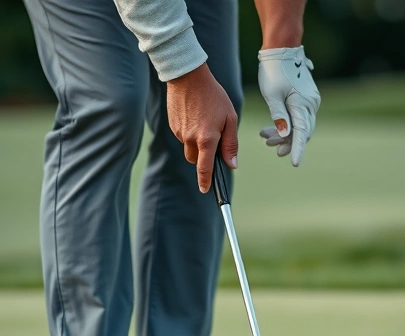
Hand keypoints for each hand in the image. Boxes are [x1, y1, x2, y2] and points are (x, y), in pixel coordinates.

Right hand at [166, 63, 238, 191]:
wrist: (188, 77)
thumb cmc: (213, 96)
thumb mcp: (230, 118)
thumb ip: (231, 144)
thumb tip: (232, 164)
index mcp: (206, 139)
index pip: (204, 168)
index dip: (206, 182)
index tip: (206, 190)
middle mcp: (190, 139)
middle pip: (195, 160)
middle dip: (203, 157)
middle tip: (212, 139)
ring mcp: (179, 133)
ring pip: (189, 147)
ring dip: (197, 142)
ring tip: (204, 119)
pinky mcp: (172, 126)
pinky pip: (182, 136)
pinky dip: (190, 132)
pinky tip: (195, 115)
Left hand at [257, 46, 319, 166]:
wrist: (282, 51)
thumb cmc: (273, 71)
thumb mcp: (272, 95)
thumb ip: (279, 116)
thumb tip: (286, 135)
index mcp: (302, 104)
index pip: (302, 133)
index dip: (298, 149)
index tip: (294, 163)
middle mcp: (311, 104)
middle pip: (302, 131)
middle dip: (286, 141)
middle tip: (268, 145)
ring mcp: (311, 101)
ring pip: (300, 125)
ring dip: (285, 133)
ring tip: (265, 136)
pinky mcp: (307, 98)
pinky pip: (300, 117)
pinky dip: (288, 124)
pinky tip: (274, 127)